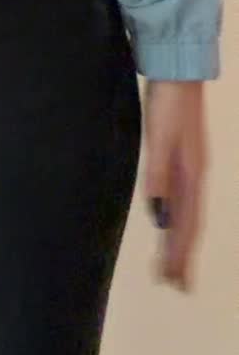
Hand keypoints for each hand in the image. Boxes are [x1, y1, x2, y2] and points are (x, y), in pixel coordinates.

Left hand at [142, 79, 208, 290]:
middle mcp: (194, 175)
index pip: (186, 224)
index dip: (180, 254)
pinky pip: (180, 196)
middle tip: (173, 285)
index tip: (173, 283)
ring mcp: (189, 165)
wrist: (177, 68)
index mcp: (192, 174)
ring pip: (186, 211)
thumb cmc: (168, 103)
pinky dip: (175, 216)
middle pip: (189, 223)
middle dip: (181, 255)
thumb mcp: (161, 138)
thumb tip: (160, 219)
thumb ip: (159, 176)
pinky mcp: (181, 154)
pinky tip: (167, 219)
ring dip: (179, 239)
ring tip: (171, 264)